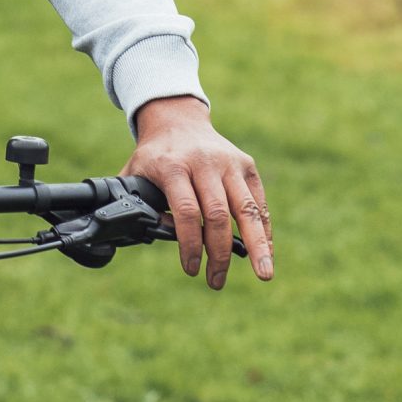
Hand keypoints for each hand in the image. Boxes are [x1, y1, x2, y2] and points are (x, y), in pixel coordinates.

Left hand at [123, 96, 272, 288]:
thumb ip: (138, 202)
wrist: (176, 119)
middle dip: (219, 253)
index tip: (190, 268)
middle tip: (215, 282)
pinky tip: (266, 252)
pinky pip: (259, 202)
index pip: (186, 210)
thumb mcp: (135, 173)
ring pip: (247, 209)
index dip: (190, 243)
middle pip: (218, 214)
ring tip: (264, 274)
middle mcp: (204, 163)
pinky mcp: (246, 164)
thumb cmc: (153, 155)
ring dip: (258, 245)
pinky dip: (264, 229)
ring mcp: (228, 163)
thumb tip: (148, 233)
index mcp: (172, 165)